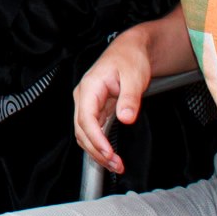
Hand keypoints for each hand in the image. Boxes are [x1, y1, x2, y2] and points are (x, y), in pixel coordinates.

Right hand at [72, 36, 151, 174]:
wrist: (130, 50)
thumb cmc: (130, 59)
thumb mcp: (134, 76)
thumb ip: (130, 98)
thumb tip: (125, 118)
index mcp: (90, 87)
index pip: (86, 118)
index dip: (95, 138)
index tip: (108, 152)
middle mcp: (84, 97)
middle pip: (82, 130)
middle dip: (97, 150)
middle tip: (115, 164)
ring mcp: (88, 104)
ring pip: (85, 134)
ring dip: (97, 151)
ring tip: (115, 165)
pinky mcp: (95, 110)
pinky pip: (92, 131)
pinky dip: (99, 145)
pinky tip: (110, 155)